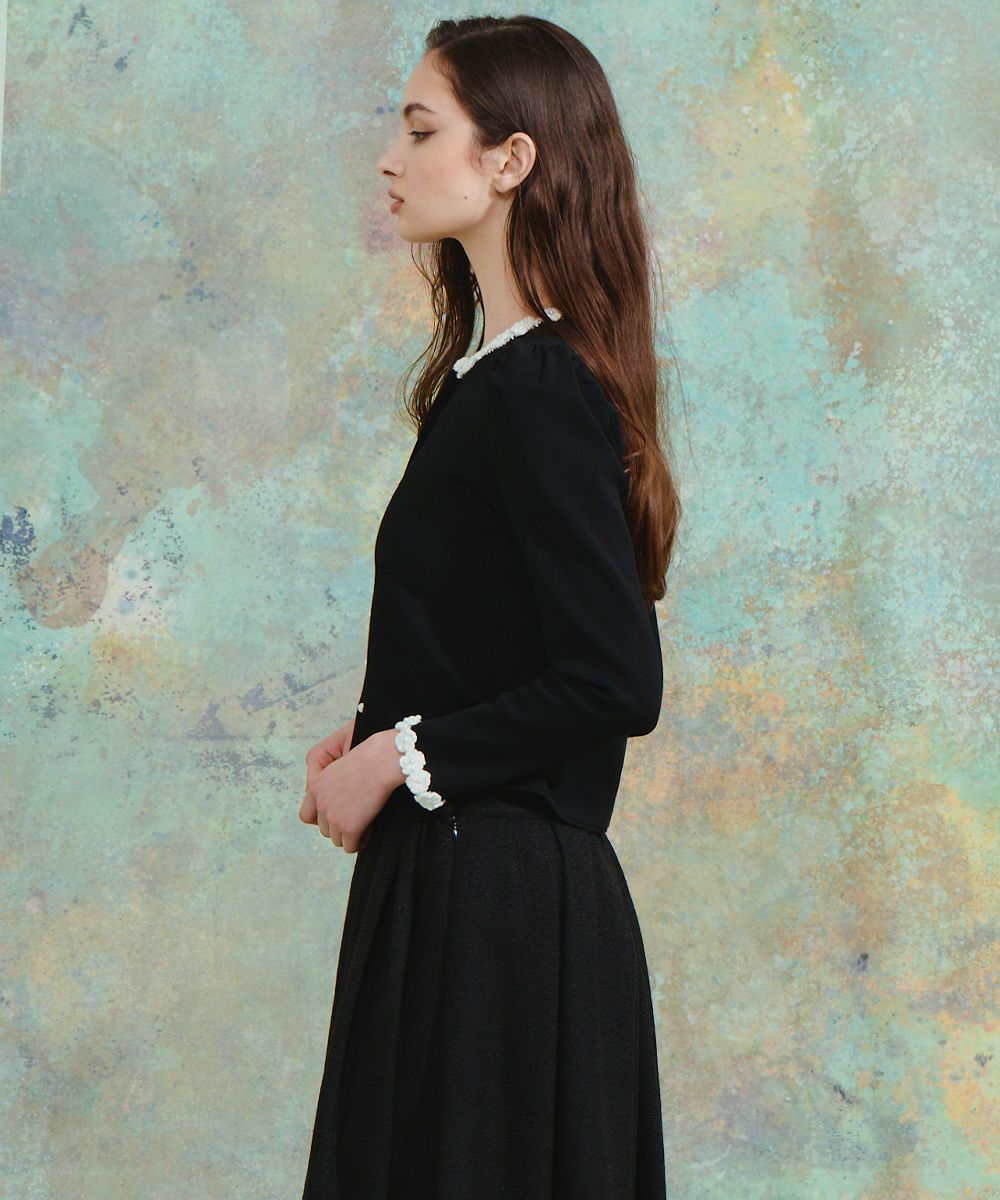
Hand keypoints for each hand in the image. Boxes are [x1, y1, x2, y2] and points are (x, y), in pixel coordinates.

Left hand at [304, 728, 404, 854]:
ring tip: (364, 826)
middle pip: (324, 830)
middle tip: (355, 820)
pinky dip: (360, 842)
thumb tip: (338, 797)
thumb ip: (332, 781)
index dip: (321, 819)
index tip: (335, 818)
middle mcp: (321, 804)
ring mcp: (334, 817)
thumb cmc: (368, 756)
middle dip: (338, 828)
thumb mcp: (339, 763)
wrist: (382, 761)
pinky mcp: (349, 827)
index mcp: (316, 787)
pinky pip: (350, 847)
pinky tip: (369, 831)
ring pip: (337, 840)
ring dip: (350, 836)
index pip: (306, 815)